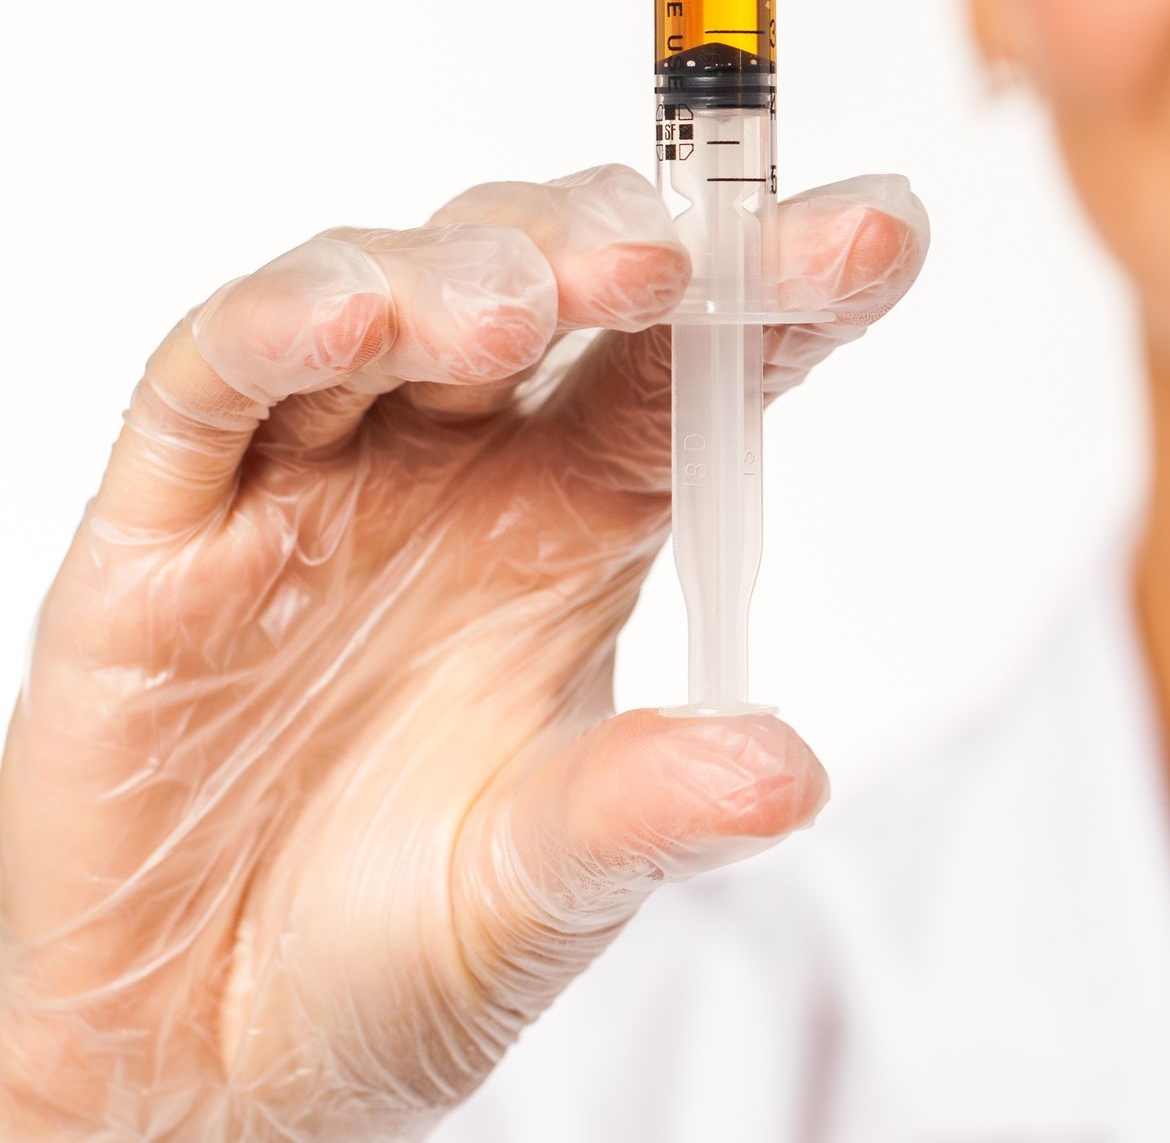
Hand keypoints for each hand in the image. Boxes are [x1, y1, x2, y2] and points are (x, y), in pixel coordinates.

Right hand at [0, 164, 926, 1140]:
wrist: (209, 1050)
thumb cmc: (401, 939)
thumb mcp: (547, 884)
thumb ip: (648, 809)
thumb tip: (788, 773)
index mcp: (585, 508)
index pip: (697, 363)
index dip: (782, 286)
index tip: (885, 228)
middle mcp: (466, 456)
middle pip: (555, 279)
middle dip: (614, 244)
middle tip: (669, 264)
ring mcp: (322, 466)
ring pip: (396, 283)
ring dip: (464, 271)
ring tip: (517, 311)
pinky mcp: (175, 513)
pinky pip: (221, 372)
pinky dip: (283, 324)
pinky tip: (350, 326)